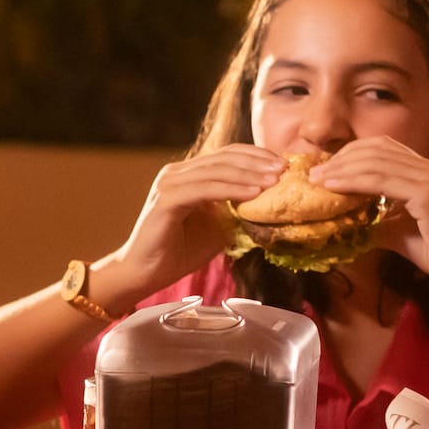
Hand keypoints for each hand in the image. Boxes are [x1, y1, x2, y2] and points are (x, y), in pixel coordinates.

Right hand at [94, 145, 286, 311]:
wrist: (144, 273)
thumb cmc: (178, 253)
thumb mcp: (217, 228)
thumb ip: (235, 212)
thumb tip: (270, 205)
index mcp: (187, 175)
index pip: (226, 155)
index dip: (256, 156)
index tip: (283, 165)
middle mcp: (176, 173)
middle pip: (223, 158)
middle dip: (258, 162)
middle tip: (285, 168)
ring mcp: (169, 184)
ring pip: (216, 171)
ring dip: (249, 174)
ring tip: (275, 181)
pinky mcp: (166, 200)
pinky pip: (204, 189)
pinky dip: (231, 190)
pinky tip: (253, 194)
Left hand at [310, 137, 428, 293]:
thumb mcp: (397, 232)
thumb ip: (375, 221)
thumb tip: (346, 223)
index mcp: (422, 171)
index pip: (380, 149)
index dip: (349, 154)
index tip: (324, 169)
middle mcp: (426, 167)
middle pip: (375, 149)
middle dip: (340, 158)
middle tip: (313, 172)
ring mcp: (428, 177)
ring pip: (375, 162)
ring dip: (341, 168)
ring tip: (318, 179)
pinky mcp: (427, 193)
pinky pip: (383, 180)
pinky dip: (355, 181)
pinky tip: (334, 186)